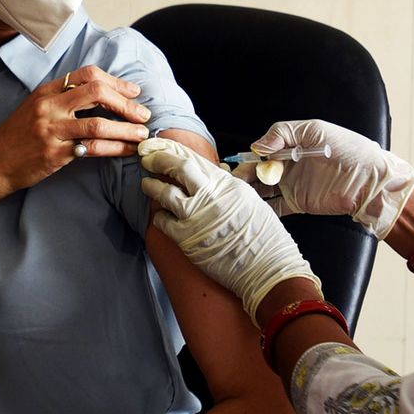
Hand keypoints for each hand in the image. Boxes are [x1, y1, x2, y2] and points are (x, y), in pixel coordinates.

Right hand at [0, 65, 151, 200]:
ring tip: (142, 134)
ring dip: (126, 128)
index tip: (134, 91)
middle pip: (97, 92)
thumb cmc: (17, 138)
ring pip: (99, 123)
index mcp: (47, 92)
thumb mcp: (36, 109)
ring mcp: (51, 130)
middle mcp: (49, 107)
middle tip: (143, 114)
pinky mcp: (54, 154)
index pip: (88, 75)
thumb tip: (104, 96)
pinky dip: (116, 149)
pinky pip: (92, 148)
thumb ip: (64, 100)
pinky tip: (128, 151)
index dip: (116, 81)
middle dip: (126, 103)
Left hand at [139, 138, 319, 324]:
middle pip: (178, 168)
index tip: (160, 144)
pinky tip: (160, 215)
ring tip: (146, 183)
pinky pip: (163, 222)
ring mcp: (197, 217)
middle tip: (147, 157)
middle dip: (159, 159)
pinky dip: (159, 216)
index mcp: (228, 185)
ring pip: (165, 193)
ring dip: (152, 186)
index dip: (174, 149)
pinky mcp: (187, 239)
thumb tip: (214, 176)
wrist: (266, 269)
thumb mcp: (250, 202)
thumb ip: (228, 188)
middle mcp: (211, 196)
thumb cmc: (265, 239)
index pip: (196, 159)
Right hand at [238, 119, 413, 238]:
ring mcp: (292, 185)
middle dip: (244, 176)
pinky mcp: (298, 203)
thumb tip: (257, 146)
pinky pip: (275, 207)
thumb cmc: (348, 149)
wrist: (370, 179)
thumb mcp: (316, 130)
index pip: (263, 150)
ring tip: (234, 197)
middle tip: (231, 182)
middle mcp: (289, 165)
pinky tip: (249, 210)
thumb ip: (284, 133)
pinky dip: (262, 209)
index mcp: (292, 145)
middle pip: (258, 171)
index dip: (249, 156)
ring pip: (263, 189)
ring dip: (249, 192)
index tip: (237, 162)